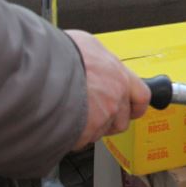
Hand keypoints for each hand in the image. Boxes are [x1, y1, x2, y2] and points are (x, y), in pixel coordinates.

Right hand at [66, 30, 150, 148]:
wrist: (42, 71)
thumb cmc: (61, 55)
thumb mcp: (87, 46)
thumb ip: (98, 61)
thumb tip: (94, 62)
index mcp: (119, 75)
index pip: (142, 97)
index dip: (136, 106)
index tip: (132, 109)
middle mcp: (116, 97)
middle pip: (122, 120)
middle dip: (109, 121)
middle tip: (94, 114)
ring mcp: (103, 115)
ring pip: (101, 131)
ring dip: (91, 128)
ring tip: (74, 114)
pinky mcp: (87, 131)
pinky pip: (83, 140)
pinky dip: (74, 136)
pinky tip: (64, 122)